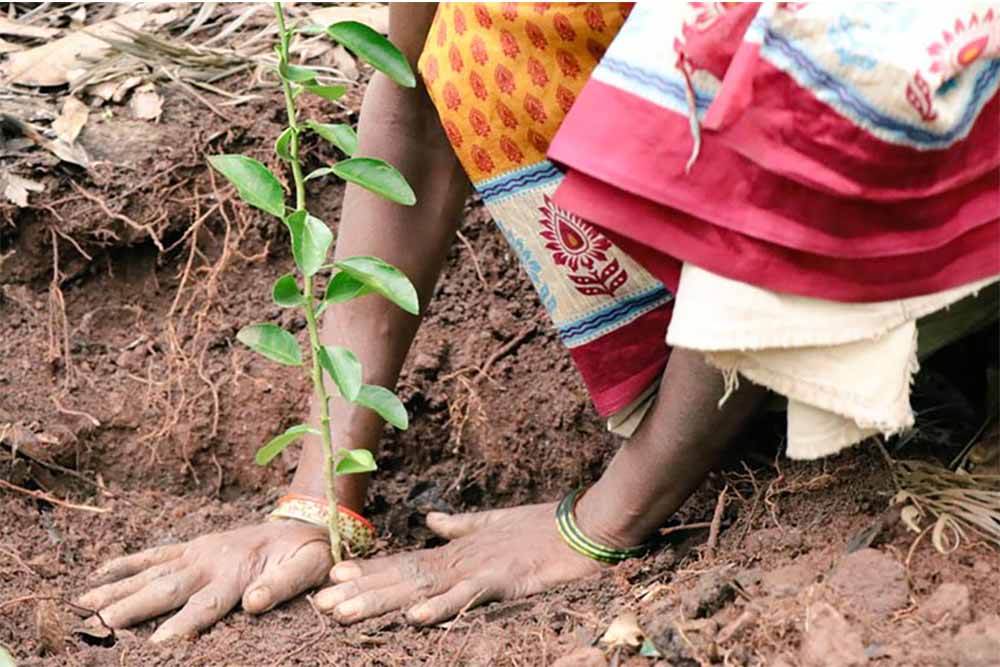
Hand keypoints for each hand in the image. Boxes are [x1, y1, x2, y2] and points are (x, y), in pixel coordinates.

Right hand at [77, 520, 330, 641]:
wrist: (303, 522)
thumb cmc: (306, 553)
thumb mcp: (308, 569)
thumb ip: (283, 586)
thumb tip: (252, 603)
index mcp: (237, 574)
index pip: (205, 605)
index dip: (182, 625)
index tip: (158, 645)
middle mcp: (210, 563)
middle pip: (165, 590)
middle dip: (130, 609)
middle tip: (97, 627)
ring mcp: (198, 553)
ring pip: (151, 574)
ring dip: (117, 590)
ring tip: (84, 606)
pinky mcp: (193, 547)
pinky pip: (156, 554)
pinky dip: (127, 563)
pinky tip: (99, 574)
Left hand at [314, 503, 603, 625]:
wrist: (586, 526)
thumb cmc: (544, 528)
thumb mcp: (494, 525)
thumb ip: (460, 526)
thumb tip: (432, 520)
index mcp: (457, 551)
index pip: (404, 563)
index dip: (368, 573)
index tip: (332, 581)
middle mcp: (459, 559)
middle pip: (401, 578)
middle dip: (360, 592)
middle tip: (320, 606)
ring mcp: (478, 569)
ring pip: (420, 587)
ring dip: (381, 601)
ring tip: (344, 613)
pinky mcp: (502, 580)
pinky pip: (467, 597)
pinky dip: (440, 607)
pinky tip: (413, 618)